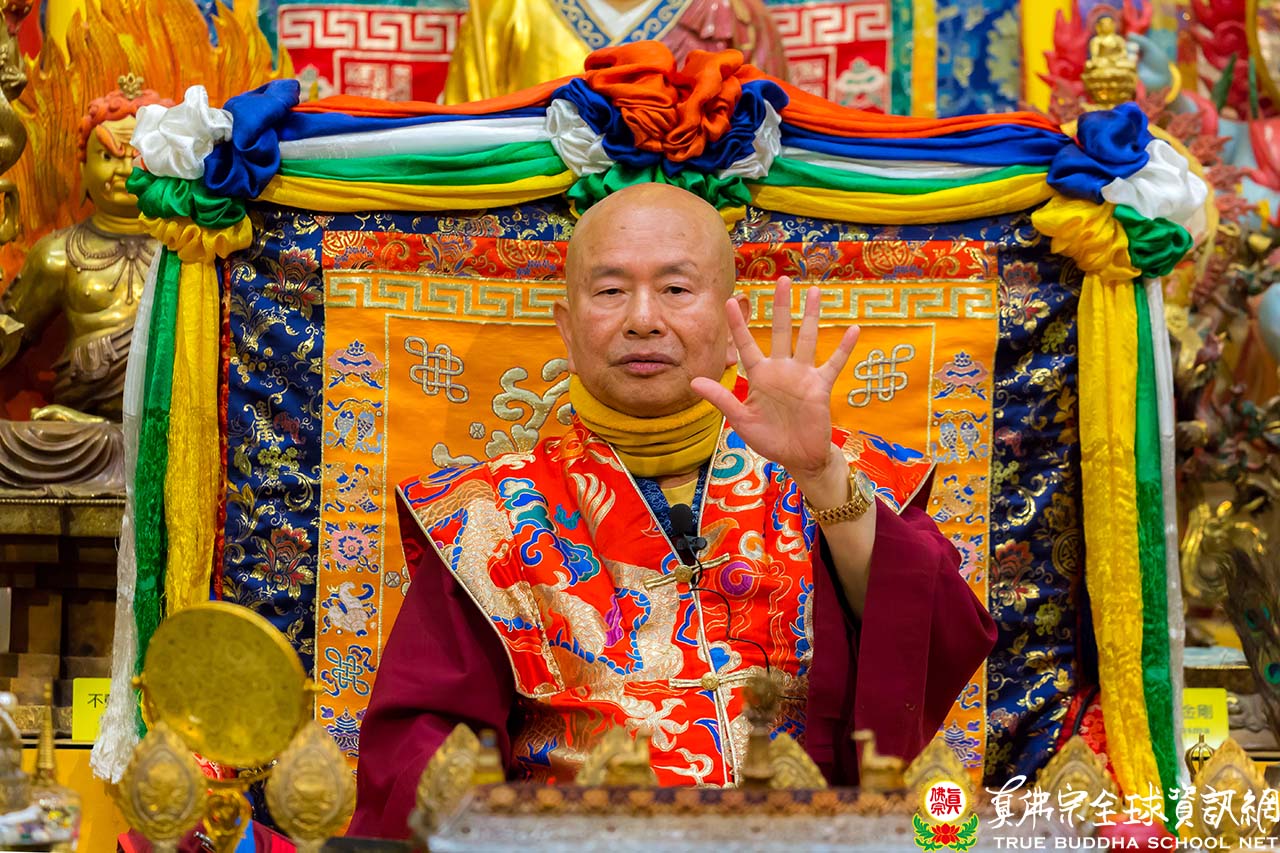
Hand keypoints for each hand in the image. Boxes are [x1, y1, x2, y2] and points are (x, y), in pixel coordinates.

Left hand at [690, 277, 858, 481]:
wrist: (797, 457)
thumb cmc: (768, 439)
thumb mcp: (740, 420)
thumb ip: (721, 399)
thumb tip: (693, 383)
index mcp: (759, 376)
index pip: (746, 344)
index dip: (738, 324)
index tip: (731, 301)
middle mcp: (781, 369)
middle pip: (781, 331)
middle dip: (781, 306)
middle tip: (782, 279)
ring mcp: (802, 375)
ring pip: (807, 339)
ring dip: (811, 316)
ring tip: (814, 291)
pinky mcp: (820, 387)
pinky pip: (834, 364)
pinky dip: (844, 348)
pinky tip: (853, 329)